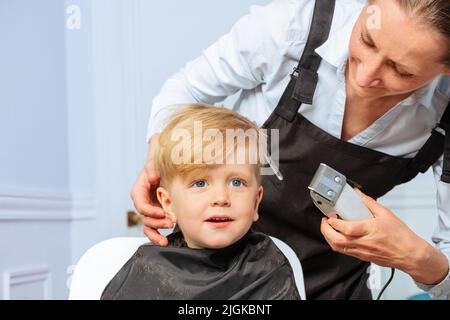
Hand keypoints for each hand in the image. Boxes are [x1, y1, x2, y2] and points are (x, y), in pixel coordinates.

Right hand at [130, 133, 172, 245]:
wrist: (167, 167)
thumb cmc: (159, 166)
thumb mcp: (155, 164)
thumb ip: (152, 169)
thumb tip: (152, 177)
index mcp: (139, 191)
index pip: (140, 205)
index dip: (150, 211)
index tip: (162, 213)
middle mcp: (142, 202)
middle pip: (145, 217)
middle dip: (157, 222)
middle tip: (170, 222)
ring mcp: (150, 209)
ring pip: (148, 225)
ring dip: (157, 232)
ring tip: (168, 233)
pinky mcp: (157, 214)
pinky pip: (154, 227)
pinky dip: (157, 235)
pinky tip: (164, 240)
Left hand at [320, 189, 448, 284]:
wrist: (410, 254)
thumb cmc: (401, 237)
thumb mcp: (386, 214)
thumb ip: (369, 203)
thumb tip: (358, 194)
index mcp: (370, 230)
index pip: (347, 228)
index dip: (335, 223)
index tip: (330, 216)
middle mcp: (364, 243)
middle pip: (337, 241)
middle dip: (326, 231)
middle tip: (325, 222)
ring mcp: (361, 251)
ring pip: (338, 248)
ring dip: (329, 237)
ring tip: (329, 228)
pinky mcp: (362, 256)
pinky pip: (344, 251)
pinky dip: (336, 243)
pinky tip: (338, 236)